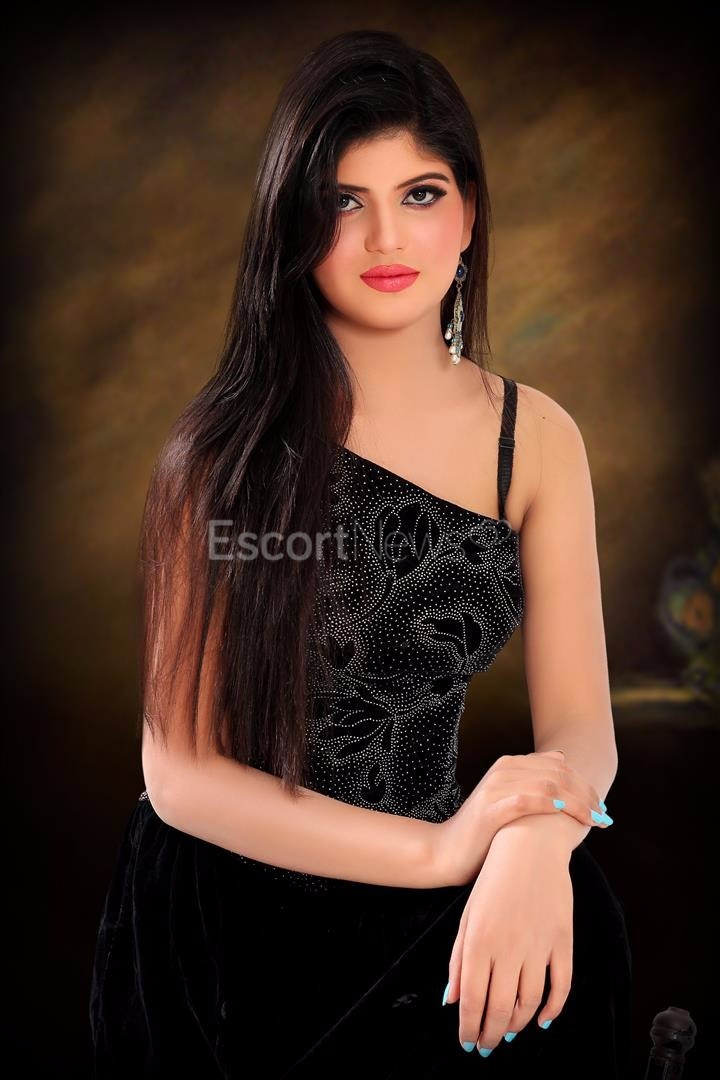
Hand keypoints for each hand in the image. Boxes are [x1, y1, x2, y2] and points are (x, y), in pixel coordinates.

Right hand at [431, 749, 608, 886]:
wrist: (445, 852)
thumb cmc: (482, 834)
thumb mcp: (508, 802)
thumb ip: (531, 786)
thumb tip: (562, 764)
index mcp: (509, 765)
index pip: (558, 765)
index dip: (584, 784)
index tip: (600, 806)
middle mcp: (504, 770)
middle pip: (558, 773)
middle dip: (586, 793)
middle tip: (603, 815)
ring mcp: (497, 787)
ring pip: (548, 784)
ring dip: (577, 801)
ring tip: (594, 820)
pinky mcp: (491, 808)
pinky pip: (528, 800)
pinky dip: (552, 805)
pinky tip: (567, 815)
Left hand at [444, 829, 573, 1054]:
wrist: (530, 844)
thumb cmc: (492, 879)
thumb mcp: (468, 915)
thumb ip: (458, 959)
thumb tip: (451, 1000)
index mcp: (479, 940)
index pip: (472, 1000)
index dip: (469, 1027)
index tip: (467, 1043)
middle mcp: (509, 947)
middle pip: (500, 1008)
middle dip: (491, 1034)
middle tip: (486, 1046)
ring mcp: (538, 945)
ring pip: (529, 1002)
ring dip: (517, 1024)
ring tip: (507, 1033)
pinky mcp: (562, 941)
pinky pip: (561, 986)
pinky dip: (552, 1010)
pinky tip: (541, 1020)